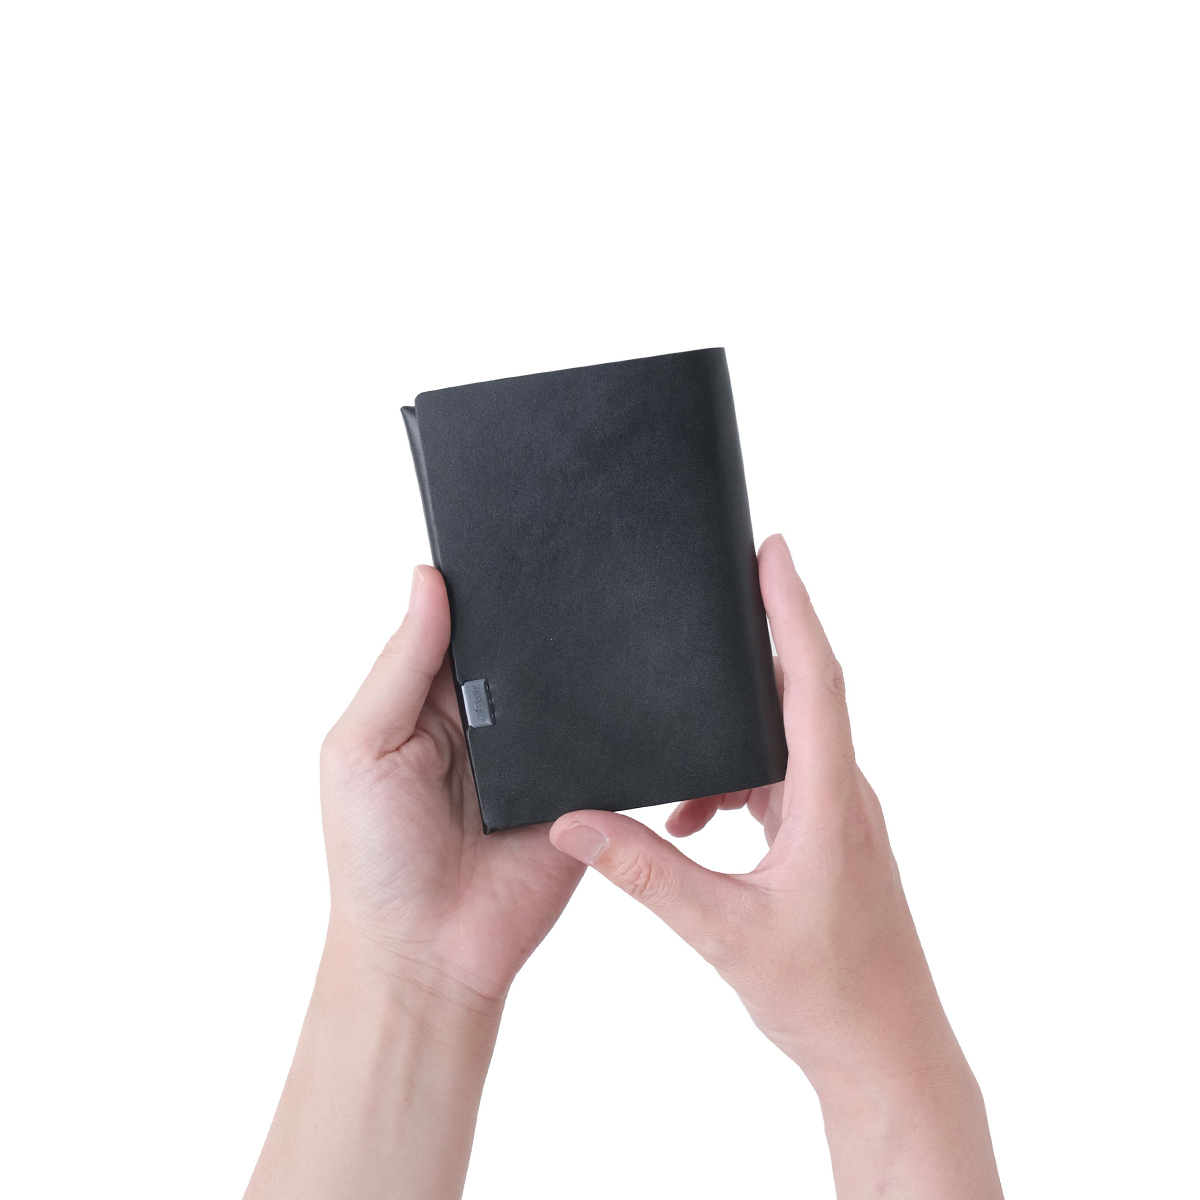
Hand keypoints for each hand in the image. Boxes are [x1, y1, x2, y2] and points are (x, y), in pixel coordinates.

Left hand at [247, 566, 584, 1199]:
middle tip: (570, 575)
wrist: (431, 955)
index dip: (483, 588)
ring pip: (576, 687)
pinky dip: (621, 720)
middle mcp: (492, 721)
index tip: (510, 540)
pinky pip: (613, 742)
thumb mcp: (362, 749)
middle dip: (543, 621)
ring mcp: (542, 755)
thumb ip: (401, 666)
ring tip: (602, 625)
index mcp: (433, 701)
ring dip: (584, 668)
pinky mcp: (585, 791)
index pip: (467, 625)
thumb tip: (428, 579)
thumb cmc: (377, 858)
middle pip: (528, 648)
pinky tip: (633, 687)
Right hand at [549, 535, 1002, 1197]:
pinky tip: (689, 817)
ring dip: (732, 730)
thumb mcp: (720, 931)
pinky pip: (778, 783)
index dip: (792, 609)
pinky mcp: (828, 838)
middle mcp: (841, 794)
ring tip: (675, 737)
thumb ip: (643, 871)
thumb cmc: (825, 997)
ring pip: (784, 741)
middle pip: (800, 691)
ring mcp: (839, 815)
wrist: (886, 1053)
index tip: (773, 550)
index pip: (814, 679)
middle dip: (757, 640)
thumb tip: (575, 823)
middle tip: (711, 595)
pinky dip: (732, 783)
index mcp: (828, 800)